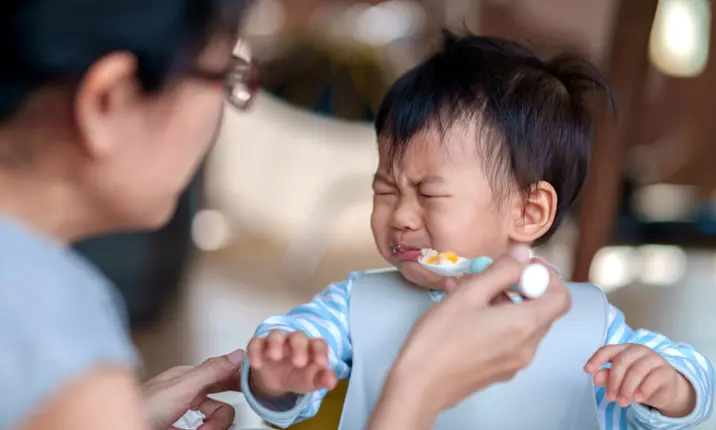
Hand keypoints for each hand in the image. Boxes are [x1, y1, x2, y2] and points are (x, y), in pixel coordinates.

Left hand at [143, 349, 244, 429]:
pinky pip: (204, 428)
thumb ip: (210, 371)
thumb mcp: (181, 387)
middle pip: (221, 404)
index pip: (225, 374)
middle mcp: (189, 393)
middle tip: (211, 427)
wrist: (119, 425)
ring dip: (210, 428)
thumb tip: (236, 355)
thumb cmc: (140, 408)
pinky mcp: (181, 427)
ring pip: (213, 420)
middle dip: (219, 418)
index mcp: (190, 377)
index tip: (248, 393)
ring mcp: (185, 413)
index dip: (237, 383)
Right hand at [247, 330, 336, 398]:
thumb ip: (323, 379)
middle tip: (299, 363)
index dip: (320, 351)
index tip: (321, 364)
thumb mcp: (312, 381)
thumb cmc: (299, 376)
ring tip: (275, 357)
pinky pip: (256, 343)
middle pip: (297, 336)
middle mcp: (294, 341)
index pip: (318, 344)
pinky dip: (255, 351)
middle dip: (299, 347)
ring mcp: (276, 342)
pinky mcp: (259, 347)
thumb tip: (331, 382)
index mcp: (311, 347)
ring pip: (276, 335)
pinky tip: (257, 364)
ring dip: (276, 344)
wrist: (277, 382)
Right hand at [384, 246, 570, 414]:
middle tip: (488, 275)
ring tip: (467, 291)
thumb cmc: (441, 336)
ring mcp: (515, 362)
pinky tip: (464, 314)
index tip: (521, 266)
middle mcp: (528, 347)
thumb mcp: (469, 294)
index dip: (547, 276)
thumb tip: (524, 255)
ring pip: (522, 324)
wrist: (419, 385)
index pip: (561, 297)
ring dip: (504, 302)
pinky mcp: (500, 371)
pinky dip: (495, 321)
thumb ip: (501, 271)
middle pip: (542, 310)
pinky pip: (508, 339)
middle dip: (520, 287)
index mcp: (525, 325)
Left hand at [585, 344, 695, 416]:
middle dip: (613, 381)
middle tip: (610, 398)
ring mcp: (654, 359)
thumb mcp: (621, 380)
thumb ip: (608, 377)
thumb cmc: (639, 381)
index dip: (596, 359)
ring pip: (636, 370)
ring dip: (626, 389)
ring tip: (622, 402)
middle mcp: (639, 351)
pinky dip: (642, 390)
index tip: (587, 370)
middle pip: (621, 361)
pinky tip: (637, 399)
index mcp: (625, 349)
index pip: (607, 350)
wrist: (666, 389)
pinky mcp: (666, 371)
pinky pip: (653, 379)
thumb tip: (595, 377)